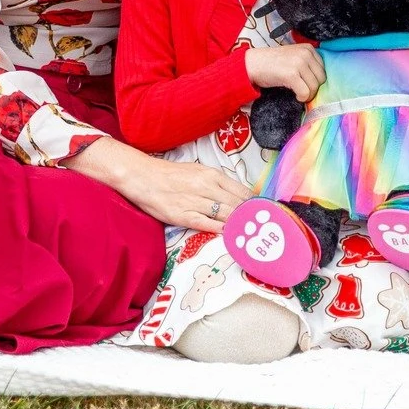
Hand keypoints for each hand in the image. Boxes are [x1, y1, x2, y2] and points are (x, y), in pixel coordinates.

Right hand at [64, 137, 252, 233]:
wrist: (143, 177)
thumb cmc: (171, 175)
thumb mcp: (198, 172)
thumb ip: (217, 184)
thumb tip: (238, 196)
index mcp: (211, 174)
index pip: (242, 191)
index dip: (256, 205)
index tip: (266, 214)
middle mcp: (206, 187)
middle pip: (238, 205)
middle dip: (253, 218)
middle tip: (265, 230)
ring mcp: (195, 202)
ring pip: (226, 215)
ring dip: (241, 226)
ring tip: (254, 236)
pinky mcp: (183, 215)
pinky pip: (207, 224)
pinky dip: (221, 231)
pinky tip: (231, 236)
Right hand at [245, 44, 323, 103]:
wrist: (252, 64)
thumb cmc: (273, 63)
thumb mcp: (294, 57)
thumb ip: (308, 64)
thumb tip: (322, 81)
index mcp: (309, 48)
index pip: (323, 70)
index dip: (315, 80)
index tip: (304, 83)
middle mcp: (306, 53)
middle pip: (321, 79)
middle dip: (312, 88)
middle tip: (301, 89)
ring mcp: (299, 63)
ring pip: (314, 87)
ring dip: (307, 94)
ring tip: (297, 92)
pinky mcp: (291, 74)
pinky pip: (305, 93)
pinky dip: (301, 98)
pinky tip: (295, 95)